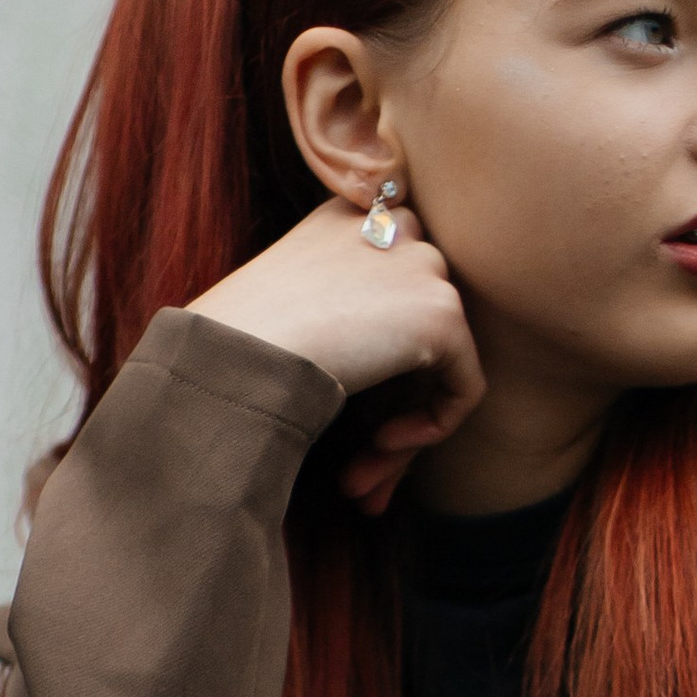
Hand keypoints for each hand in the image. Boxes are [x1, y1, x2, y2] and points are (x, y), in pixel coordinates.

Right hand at [190, 197, 483, 515]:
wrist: (231, 353)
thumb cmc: (234, 342)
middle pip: (419, 328)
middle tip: (359, 465)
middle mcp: (393, 225)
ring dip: (403, 427)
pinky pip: (465, 387)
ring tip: (357, 481)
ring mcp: (421, 263)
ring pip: (441, 365)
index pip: (394, 289)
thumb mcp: (290, 302)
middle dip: (394, 404)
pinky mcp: (442, 312)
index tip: (352, 414)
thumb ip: (349, 308)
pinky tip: (378, 448)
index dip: (380, 362)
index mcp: (351, 216)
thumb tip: (383, 355)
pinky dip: (431, 428)